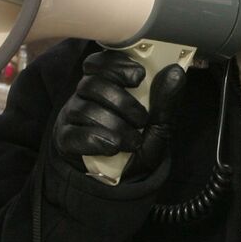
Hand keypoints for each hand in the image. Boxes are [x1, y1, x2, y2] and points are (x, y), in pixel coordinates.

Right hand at [53, 49, 187, 180]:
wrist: (124, 180)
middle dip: (122, 102)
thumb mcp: (159, 125)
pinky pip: (74, 133)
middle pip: (92, 84)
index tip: (138, 76)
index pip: (99, 62)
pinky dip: (97, 140)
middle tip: (141, 120)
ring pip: (85, 109)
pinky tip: (113, 148)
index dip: (116, 65)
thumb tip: (176, 71)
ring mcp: (72, 116)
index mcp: (106, 85)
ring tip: (132, 141)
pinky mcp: (64, 139)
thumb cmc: (138, 146)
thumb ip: (166, 100)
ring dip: (115, 126)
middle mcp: (85, 96)